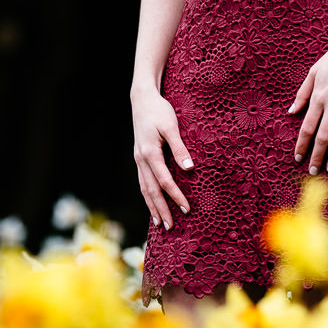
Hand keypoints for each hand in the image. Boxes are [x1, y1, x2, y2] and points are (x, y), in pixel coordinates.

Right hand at [131, 87, 192, 229]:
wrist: (142, 100)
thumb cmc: (159, 111)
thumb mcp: (171, 126)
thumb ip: (179, 148)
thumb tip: (189, 168)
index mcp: (149, 153)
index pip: (164, 181)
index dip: (175, 196)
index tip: (186, 209)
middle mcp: (141, 160)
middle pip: (151, 191)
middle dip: (161, 209)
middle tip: (171, 227)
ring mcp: (138, 160)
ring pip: (144, 189)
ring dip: (152, 207)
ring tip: (160, 222)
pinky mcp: (139, 158)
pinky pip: (143, 182)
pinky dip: (148, 196)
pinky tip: (153, 204)